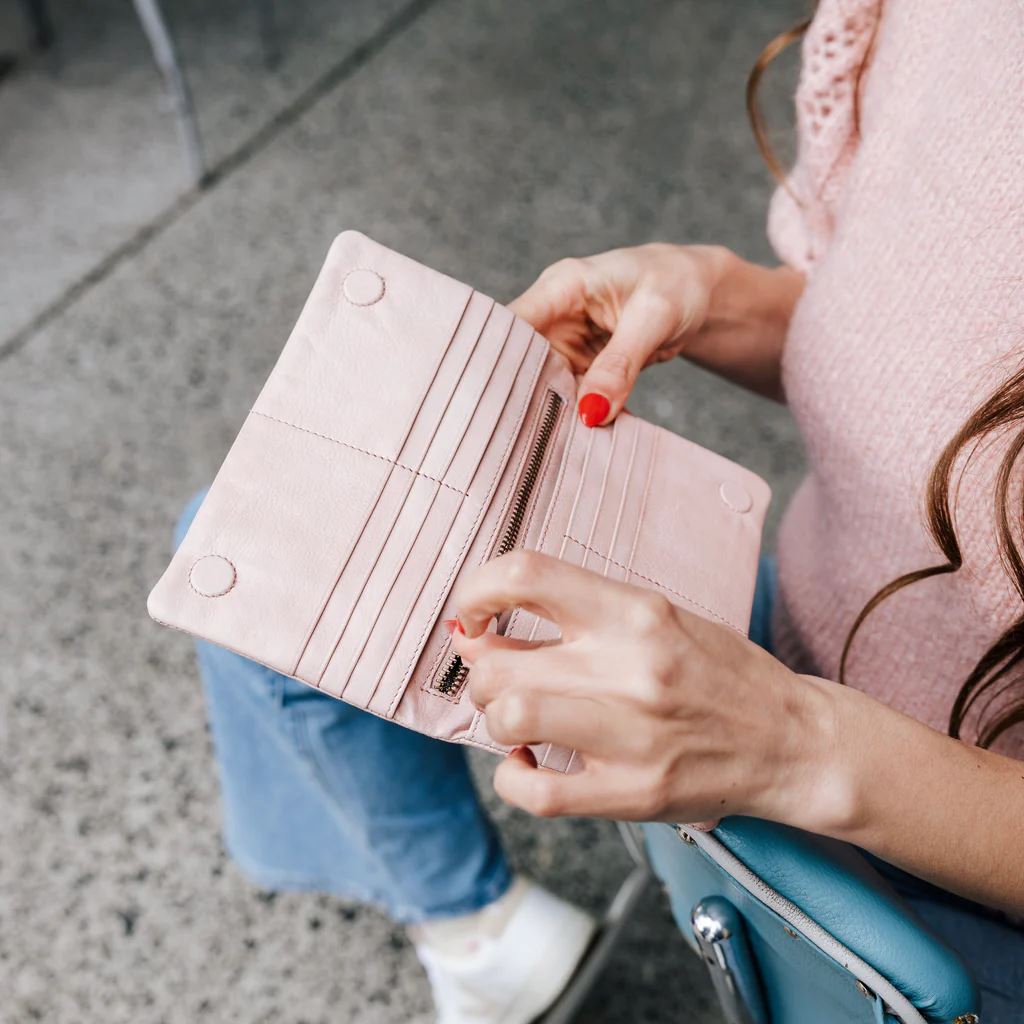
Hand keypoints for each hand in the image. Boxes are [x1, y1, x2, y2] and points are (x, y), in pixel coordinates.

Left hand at [450, 550, 838, 823]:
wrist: (791, 740)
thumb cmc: (721, 673)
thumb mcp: (660, 617)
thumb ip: (580, 614)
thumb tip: (482, 626)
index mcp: (637, 611)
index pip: (525, 575)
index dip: (476, 591)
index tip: (472, 613)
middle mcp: (631, 667)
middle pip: (500, 660)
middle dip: (482, 670)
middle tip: (500, 675)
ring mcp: (631, 734)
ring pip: (508, 717)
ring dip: (496, 719)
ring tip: (518, 719)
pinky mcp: (632, 793)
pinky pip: (534, 791)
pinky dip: (513, 779)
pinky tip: (531, 766)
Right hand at [509, 244, 731, 424]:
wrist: (697, 292)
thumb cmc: (676, 284)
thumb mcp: (655, 318)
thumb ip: (621, 364)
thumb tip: (592, 411)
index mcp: (562, 287)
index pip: (512, 324)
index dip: (496, 359)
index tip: (492, 401)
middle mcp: (554, 316)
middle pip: (520, 361)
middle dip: (520, 397)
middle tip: (520, 441)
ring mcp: (565, 343)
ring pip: (541, 385)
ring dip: (548, 413)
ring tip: (551, 446)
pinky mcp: (580, 366)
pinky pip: (568, 396)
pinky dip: (575, 416)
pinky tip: (578, 442)